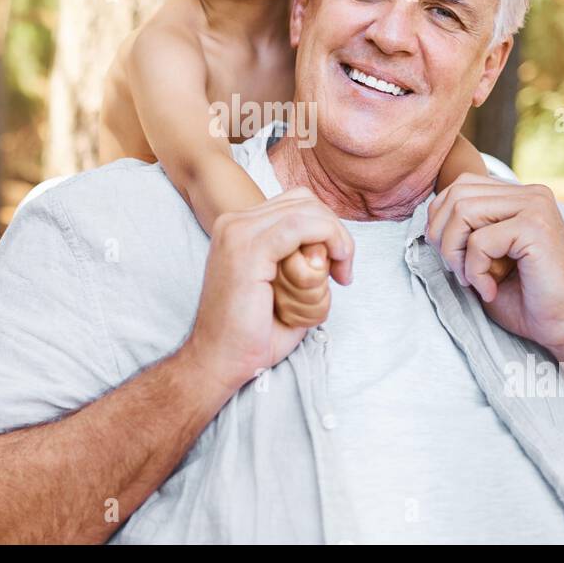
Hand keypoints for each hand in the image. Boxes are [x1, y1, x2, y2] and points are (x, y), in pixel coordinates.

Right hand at [185, 188, 353, 391]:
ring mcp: (237, 232)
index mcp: (238, 227)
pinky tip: (333, 271)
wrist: (220, 360)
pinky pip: (301, 227)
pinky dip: (327, 241)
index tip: (338, 266)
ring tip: (337, 276)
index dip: (326, 228)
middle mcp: (234, 222)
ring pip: (307, 212)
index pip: (297, 203)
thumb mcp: (284, 287)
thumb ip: (303, 260)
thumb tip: (329, 249)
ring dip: (334, 241)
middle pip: (305, 202)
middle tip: (343, 271)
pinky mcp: (248, 249)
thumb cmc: (253, 332)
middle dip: (335, 232)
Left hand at [425, 173, 563, 357]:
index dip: (441, 220)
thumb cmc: (525, 298)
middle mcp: (532, 194)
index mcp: (521, 195)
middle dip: (443, 236)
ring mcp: (536, 206)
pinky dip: (475, 270)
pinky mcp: (535, 227)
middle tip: (457, 270)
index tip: (451, 257)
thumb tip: (429, 217)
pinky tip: (491, 289)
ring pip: (463, 211)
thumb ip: (466, 230)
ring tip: (472, 280)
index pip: (460, 186)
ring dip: (456, 253)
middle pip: (457, 194)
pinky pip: (479, 240)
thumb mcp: (486, 257)